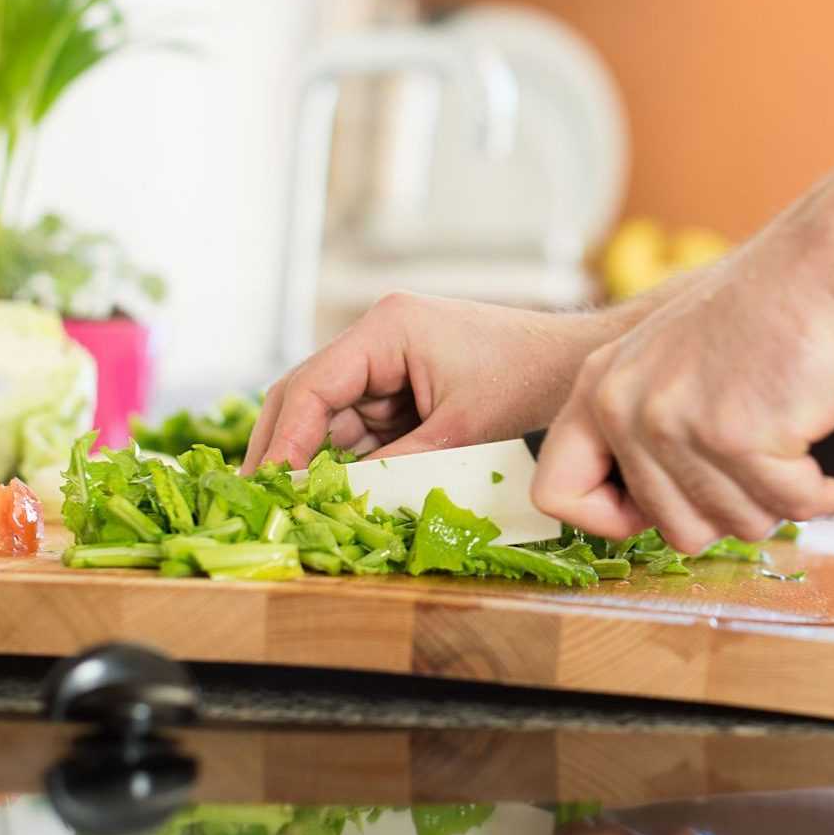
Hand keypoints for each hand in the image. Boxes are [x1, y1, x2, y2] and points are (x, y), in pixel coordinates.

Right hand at [245, 293, 618, 471]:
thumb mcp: (460, 430)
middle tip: (262, 499)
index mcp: (387, 329)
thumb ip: (399, 464)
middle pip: (306, 395)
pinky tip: (336, 493)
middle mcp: (377, 338)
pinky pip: (360, 426)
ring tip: (295, 506)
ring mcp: (386, 361)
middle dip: (284, 448)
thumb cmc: (526, 381)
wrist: (571, 366)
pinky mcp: (401, 386)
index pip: (312, 385)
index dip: (284, 438)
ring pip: (328, 415)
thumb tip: (346, 501)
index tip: (268, 484)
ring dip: (314, 458)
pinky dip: (348, 459)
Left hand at [530, 217, 833, 553]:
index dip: (615, 518)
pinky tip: (832, 453)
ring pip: (737, 525)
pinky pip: (792, 505)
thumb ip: (650, 427)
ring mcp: (676, 423)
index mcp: (600, 387)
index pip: (557, 492)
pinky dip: (828, 489)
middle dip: (736, 511)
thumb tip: (664, 510)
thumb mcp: (676, 360)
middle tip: (770, 467)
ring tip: (803, 445)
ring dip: (787, 497)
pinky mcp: (735, 436)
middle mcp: (625, 406)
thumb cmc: (773, 310)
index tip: (671, 501)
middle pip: (674, 528)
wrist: (828, 261)